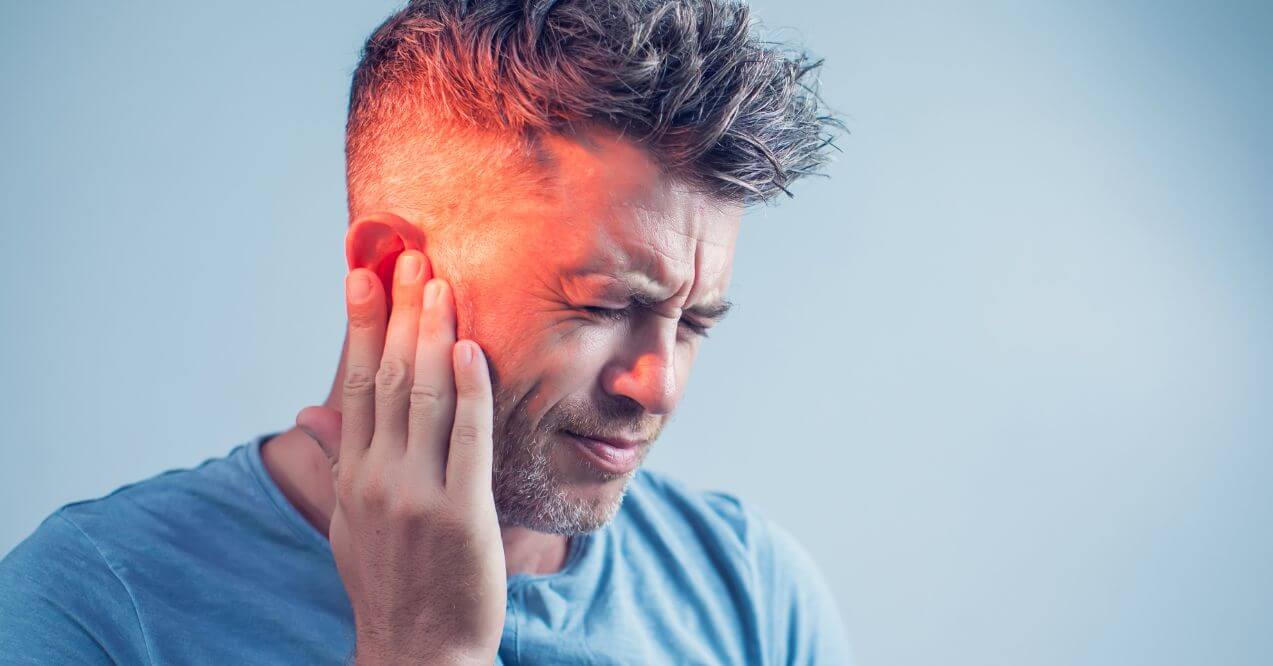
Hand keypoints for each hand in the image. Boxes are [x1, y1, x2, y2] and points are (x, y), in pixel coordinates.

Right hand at [294, 250, 504, 664]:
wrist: (418, 652)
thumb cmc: (390, 581)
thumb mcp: (350, 522)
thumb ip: (341, 462)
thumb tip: (313, 414)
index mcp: (351, 476)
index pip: (355, 383)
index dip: (361, 324)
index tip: (364, 274)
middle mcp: (376, 478)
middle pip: (386, 376)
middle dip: (397, 311)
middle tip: (407, 256)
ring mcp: (416, 494)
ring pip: (422, 396)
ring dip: (431, 333)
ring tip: (439, 282)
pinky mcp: (461, 512)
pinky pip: (467, 437)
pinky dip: (469, 389)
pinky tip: (471, 348)